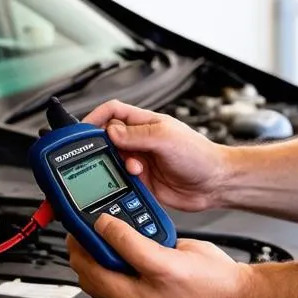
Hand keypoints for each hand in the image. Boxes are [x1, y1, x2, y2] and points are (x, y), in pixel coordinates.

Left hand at [67, 215, 250, 297]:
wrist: (239, 292)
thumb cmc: (209, 289)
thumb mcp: (164, 262)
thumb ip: (130, 245)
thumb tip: (104, 228)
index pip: (90, 273)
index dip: (78, 248)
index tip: (75, 224)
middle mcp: (137, 293)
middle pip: (97, 269)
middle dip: (90, 244)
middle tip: (87, 220)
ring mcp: (150, 283)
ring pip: (116, 262)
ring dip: (110, 241)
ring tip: (109, 221)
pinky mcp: (163, 272)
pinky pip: (138, 256)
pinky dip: (132, 239)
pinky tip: (138, 225)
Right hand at [82, 99, 229, 212]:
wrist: (215, 184)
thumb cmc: (200, 155)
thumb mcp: (166, 138)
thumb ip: (136, 135)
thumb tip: (110, 132)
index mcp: (145, 123)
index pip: (112, 112)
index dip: (95, 118)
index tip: (81, 131)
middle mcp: (140, 141)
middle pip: (107, 139)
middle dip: (103, 148)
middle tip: (106, 157)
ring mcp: (141, 161)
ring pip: (113, 162)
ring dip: (116, 168)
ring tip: (134, 171)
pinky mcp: (142, 182)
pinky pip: (121, 181)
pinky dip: (121, 184)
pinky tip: (131, 184)